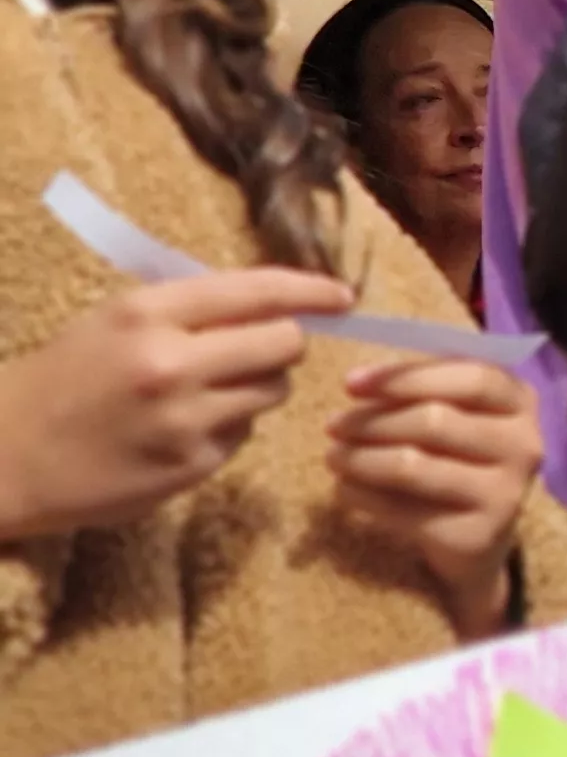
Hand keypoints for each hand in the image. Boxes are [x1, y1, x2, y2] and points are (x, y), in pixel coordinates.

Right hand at [0, 270, 350, 540]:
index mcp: (147, 315)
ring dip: (258, 387)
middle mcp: (171, 363)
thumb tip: (273, 301)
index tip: (342, 296)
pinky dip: (228, 427)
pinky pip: (244, 434)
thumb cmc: (63, 379)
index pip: (257, 291)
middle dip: (283, 343)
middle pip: (284, 343)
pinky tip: (180, 431)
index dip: (311, 291)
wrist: (6, 456)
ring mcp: (184, 418)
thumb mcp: (114, 322)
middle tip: (259, 351)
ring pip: (273, 390)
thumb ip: (189, 309)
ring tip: (206, 392)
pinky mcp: (191, 465)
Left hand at [327, 359, 540, 637]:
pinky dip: (361, 495)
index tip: (351, 383)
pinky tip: (344, 488)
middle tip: (334, 425)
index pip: (469, 378)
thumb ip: (425, 387)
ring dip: (359, 458)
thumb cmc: (456, 456)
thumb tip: (363, 379)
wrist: (479, 534)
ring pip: (412, 466)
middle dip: (372, 421)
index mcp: (519, 402)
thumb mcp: (457, 412)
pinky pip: (401, 510)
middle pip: (434, 421)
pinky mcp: (475, 534)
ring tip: (333, 456)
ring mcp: (504, 493)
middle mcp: (523, 445)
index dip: (406, 378)